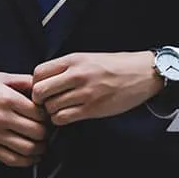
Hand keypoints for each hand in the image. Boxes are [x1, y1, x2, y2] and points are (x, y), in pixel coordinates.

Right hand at [0, 73, 47, 166]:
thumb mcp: (0, 77)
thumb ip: (23, 81)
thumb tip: (43, 86)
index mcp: (7, 99)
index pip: (39, 113)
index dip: (48, 115)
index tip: (48, 115)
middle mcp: (1, 118)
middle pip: (37, 132)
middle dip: (46, 132)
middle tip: (47, 130)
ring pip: (28, 149)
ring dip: (40, 148)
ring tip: (41, 143)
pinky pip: (12, 159)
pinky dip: (26, 161)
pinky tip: (31, 156)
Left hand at [32, 52, 163, 125]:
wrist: (142, 73)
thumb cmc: (115, 66)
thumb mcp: (87, 58)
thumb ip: (66, 68)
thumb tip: (43, 81)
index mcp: (73, 60)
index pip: (38, 73)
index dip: (35, 83)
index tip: (43, 88)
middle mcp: (76, 75)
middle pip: (39, 91)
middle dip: (39, 100)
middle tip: (47, 102)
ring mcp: (84, 93)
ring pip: (50, 107)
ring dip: (51, 111)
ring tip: (60, 109)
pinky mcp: (92, 109)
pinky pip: (63, 118)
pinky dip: (61, 119)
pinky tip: (68, 115)